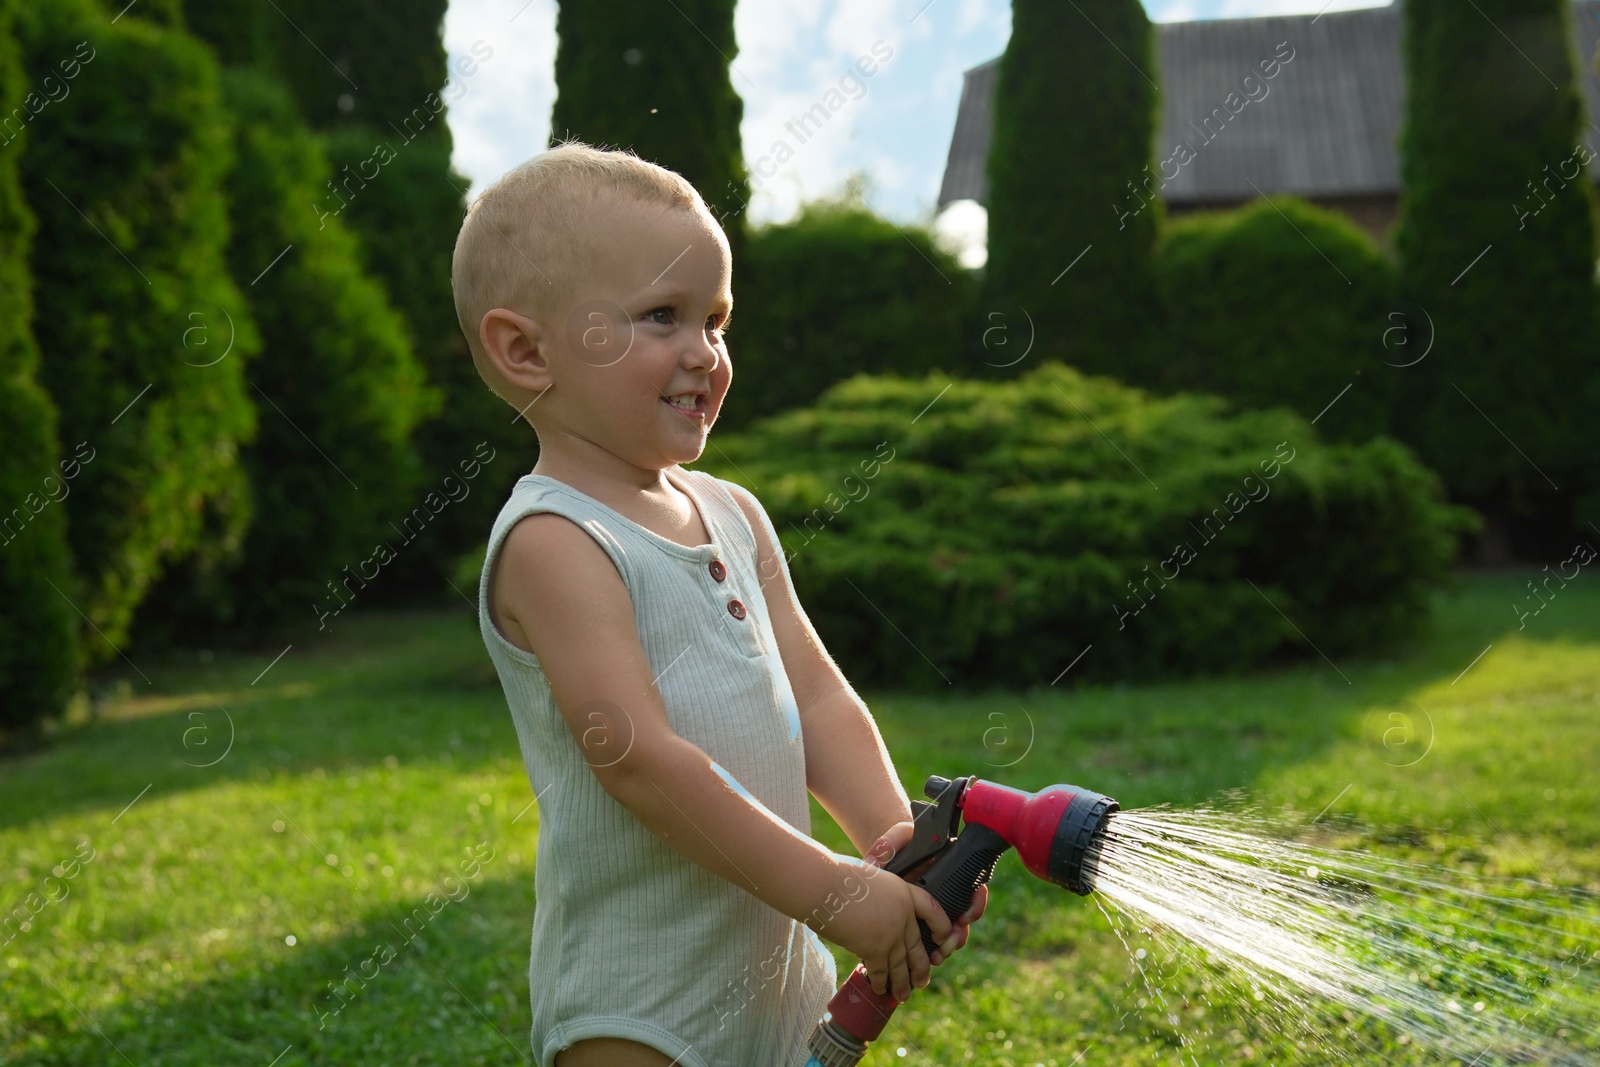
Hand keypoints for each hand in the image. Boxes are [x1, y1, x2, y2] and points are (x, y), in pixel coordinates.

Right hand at [815, 851, 951, 1002]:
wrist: (823, 885)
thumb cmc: (838, 877)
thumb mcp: (870, 878)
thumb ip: (881, 897)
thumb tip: (877, 913)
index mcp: (904, 891)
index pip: (933, 909)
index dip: (941, 925)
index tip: (940, 938)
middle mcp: (903, 914)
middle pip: (917, 946)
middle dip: (920, 968)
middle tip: (922, 980)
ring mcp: (891, 933)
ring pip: (901, 965)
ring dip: (902, 983)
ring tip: (902, 995)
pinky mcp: (875, 948)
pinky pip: (881, 971)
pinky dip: (880, 982)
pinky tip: (879, 989)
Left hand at [864, 821, 988, 966]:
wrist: (886, 856)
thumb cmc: (896, 844)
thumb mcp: (895, 837)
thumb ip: (890, 843)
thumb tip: (876, 863)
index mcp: (949, 873)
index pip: (973, 891)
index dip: (975, 905)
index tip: (964, 917)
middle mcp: (947, 894)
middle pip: (964, 919)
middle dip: (958, 935)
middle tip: (947, 943)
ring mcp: (934, 911)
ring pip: (950, 935)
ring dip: (947, 947)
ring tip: (935, 957)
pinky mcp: (921, 923)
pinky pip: (932, 941)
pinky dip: (931, 951)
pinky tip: (922, 959)